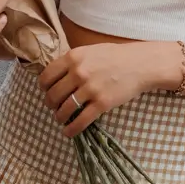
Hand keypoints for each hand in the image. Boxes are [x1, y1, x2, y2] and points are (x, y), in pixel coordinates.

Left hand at [38, 42, 159, 137]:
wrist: (140, 64)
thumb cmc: (115, 56)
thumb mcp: (89, 50)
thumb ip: (72, 60)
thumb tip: (55, 74)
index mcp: (73, 57)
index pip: (46, 77)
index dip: (43, 88)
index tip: (46, 92)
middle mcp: (79, 73)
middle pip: (53, 95)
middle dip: (50, 104)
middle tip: (54, 107)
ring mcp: (90, 89)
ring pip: (64, 110)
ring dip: (59, 117)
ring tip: (61, 119)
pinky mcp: (102, 103)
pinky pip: (80, 121)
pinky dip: (71, 130)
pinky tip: (68, 132)